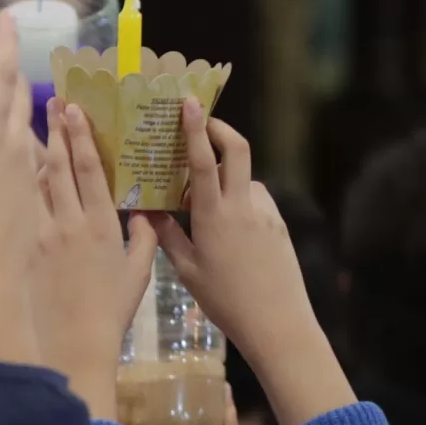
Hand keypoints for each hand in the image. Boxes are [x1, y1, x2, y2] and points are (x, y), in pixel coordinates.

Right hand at [0, 16, 39, 364]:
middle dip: (4, 67)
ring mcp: (27, 170)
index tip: (6, 15)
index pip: (0, 73)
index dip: (2, 41)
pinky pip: (27, 151)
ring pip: (24, 122)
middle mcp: (14, 144)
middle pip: (17, 93)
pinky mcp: (30, 194)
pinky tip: (1, 151)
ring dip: (12, 100)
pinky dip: (15, 134)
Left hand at [33, 102, 157, 417]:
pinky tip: (4, 165)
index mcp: (104, 226)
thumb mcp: (136, 276)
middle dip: (58, 131)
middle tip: (51, 100)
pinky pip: (17, 208)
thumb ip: (143, 240)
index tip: (77, 110)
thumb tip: (148, 213)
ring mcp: (43, 235)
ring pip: (36, 183)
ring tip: (27, 124)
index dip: (84, 137)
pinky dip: (13, 184)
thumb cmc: (106, 316)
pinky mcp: (22, 250)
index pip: (93, 171)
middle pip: (62, 167)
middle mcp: (73, 223)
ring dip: (33, 150)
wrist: (71, 347)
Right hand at [156, 102, 352, 424]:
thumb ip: (167, 234)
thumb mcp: (186, 269)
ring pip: (244, 179)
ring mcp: (266, 213)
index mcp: (215, 215)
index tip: (188, 103)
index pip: (205, 160)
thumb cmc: (224, 299)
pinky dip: (238, 200)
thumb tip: (147, 208)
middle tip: (201, 123)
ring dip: (225, 176)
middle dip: (220, 129)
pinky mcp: (278, 224)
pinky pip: (254, 201)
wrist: (277, 321)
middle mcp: (244, 205)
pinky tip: (228, 226)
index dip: (196, 128)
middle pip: (238, 149)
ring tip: (203, 198)